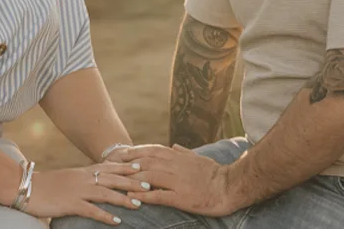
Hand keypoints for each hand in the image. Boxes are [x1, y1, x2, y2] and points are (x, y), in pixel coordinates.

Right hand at [25, 162, 149, 224]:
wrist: (28, 187)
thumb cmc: (48, 184)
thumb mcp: (69, 177)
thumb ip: (84, 177)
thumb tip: (97, 180)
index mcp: (84, 171)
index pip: (109, 167)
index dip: (126, 167)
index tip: (142, 166)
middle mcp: (84, 178)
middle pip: (112, 178)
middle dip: (131, 182)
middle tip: (149, 185)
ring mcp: (78, 191)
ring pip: (106, 193)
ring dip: (123, 198)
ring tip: (139, 204)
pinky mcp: (71, 204)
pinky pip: (91, 210)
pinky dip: (105, 215)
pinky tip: (117, 221)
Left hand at [119, 144, 236, 216]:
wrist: (230, 187)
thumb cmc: (215, 173)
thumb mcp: (199, 157)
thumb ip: (185, 152)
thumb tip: (175, 146)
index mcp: (178, 156)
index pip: (152, 151)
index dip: (135, 152)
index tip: (122, 153)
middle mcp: (175, 166)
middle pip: (146, 162)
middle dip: (128, 164)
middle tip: (112, 167)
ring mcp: (178, 181)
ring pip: (149, 177)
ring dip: (132, 179)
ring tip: (118, 182)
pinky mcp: (181, 197)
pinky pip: (159, 195)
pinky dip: (145, 196)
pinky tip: (133, 198)